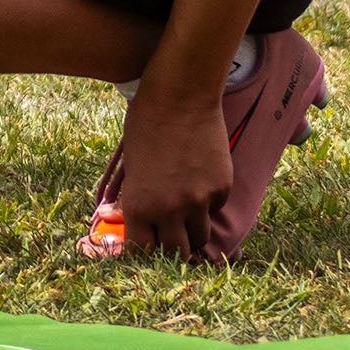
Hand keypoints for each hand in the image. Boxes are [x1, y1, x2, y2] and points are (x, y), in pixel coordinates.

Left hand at [116, 88, 233, 258]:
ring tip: (185, 213)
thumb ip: (134, 197)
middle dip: (172, 249)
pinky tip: (199, 183)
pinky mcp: (222, 188)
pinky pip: (215, 209)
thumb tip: (127, 218)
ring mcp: (199, 201)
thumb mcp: (130, 165)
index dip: (145, 250)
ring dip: (192, 230)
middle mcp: (170, 209)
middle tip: (169, 237)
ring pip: (200, 237)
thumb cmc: (145, 124)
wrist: (179, 96)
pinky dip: (208, 205)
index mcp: (139, 205)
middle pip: (176, 253)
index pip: (143, 250)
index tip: (147, 245)